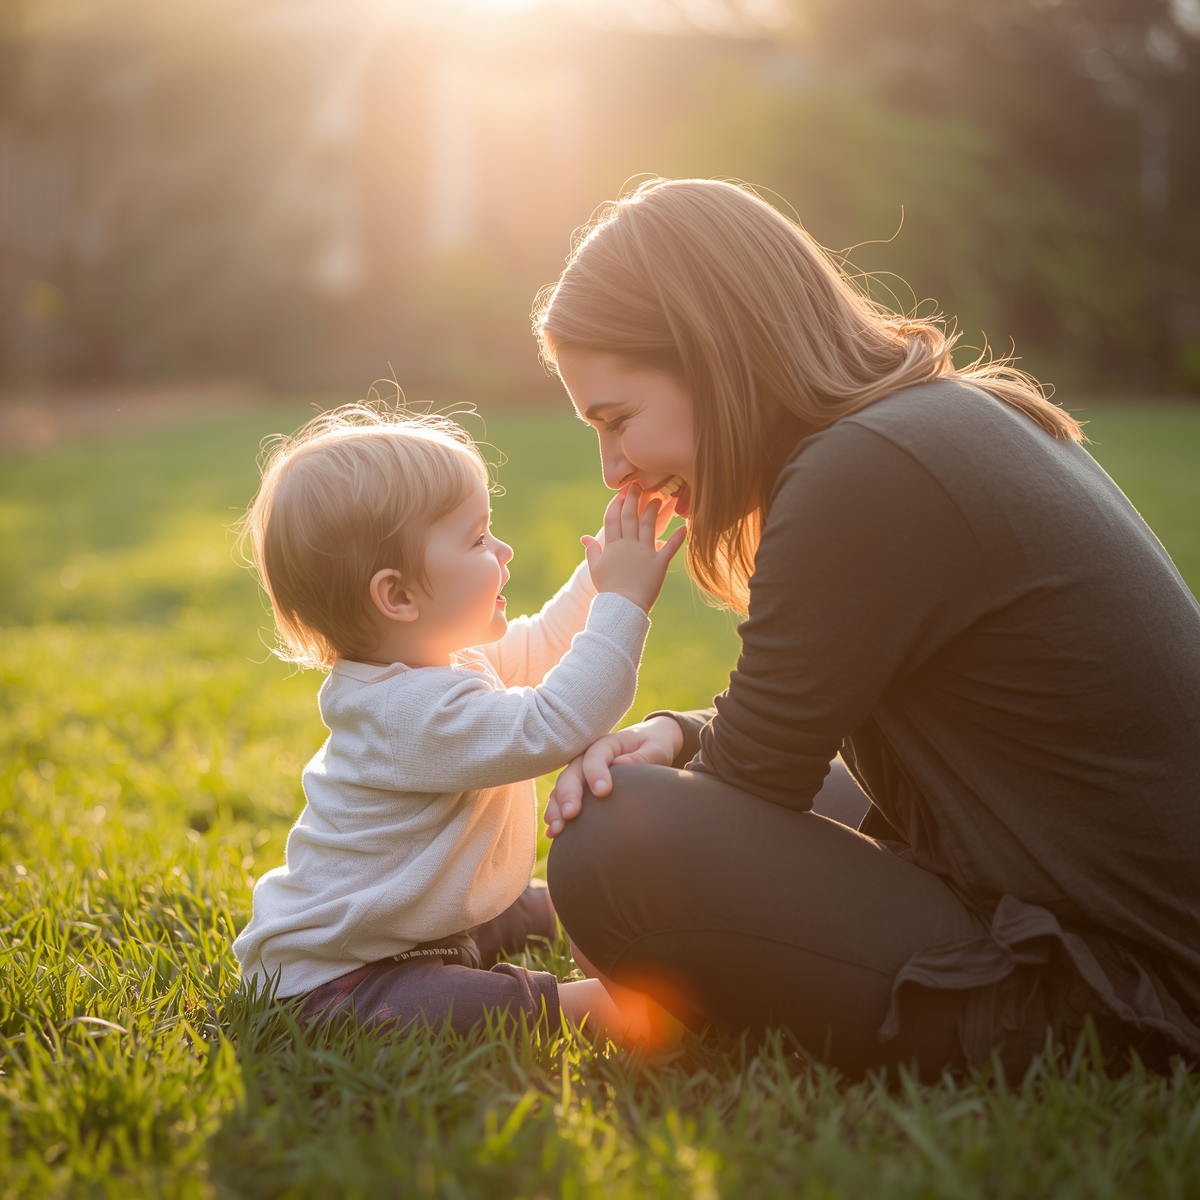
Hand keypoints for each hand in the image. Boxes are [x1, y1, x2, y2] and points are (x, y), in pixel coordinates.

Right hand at [544, 716, 684, 836]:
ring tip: (557, 828)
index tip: (603, 792)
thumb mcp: (656, 749)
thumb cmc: (653, 748)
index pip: (595, 756)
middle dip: (568, 794)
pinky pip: (561, 801)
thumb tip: (622, 764)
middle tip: (571, 814)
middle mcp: (587, 757)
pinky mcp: (578, 788)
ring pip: (561, 788)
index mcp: (607, 744)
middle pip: (572, 773)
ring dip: (556, 808)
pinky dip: (556, 815)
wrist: (647, 746)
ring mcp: (580, 773)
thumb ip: (643, 756)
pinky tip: (553, 834)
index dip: (596, 772)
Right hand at [582, 485, 686, 613]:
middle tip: (637, 486)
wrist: (623, 606)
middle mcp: (628, 545)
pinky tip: (685, 526)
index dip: (616, 505)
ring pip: (649, 526)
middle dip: (633, 499)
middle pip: (630, 517)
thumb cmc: (608, 589)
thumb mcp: (596, 569)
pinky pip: (670, 547)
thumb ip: (592, 551)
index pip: (613, 519)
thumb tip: (585, 537)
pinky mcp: (659, 563)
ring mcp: (644, 553)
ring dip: (653, 511)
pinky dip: (678, 537)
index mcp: (612, 546)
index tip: (620, 493)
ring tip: (658, 499)